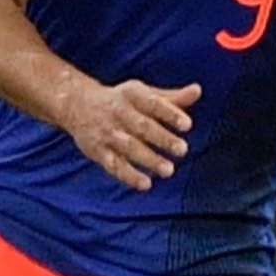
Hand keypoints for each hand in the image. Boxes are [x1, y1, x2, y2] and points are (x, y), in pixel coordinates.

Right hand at [61, 77, 197, 191]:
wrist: (77, 105)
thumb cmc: (121, 100)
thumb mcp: (144, 93)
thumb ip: (171, 98)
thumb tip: (197, 91)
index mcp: (132, 95)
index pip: (153, 103)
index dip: (170, 114)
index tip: (187, 125)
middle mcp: (118, 112)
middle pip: (142, 126)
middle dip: (162, 139)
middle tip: (183, 150)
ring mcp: (107, 133)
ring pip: (129, 147)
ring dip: (148, 159)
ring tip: (169, 170)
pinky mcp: (98, 151)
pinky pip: (113, 165)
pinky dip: (129, 176)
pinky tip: (146, 185)